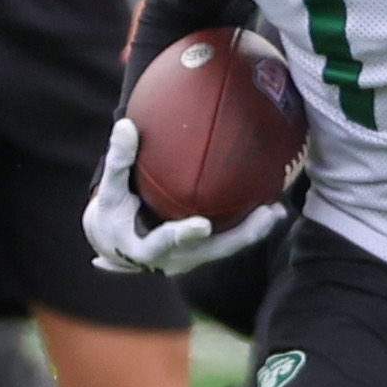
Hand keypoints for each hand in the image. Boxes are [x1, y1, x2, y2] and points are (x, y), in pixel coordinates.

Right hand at [82, 117, 287, 274]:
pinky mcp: (203, 255)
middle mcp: (174, 261)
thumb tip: (126, 125)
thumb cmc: (112, 213)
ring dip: (253, 232)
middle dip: (242, 235)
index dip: (184, 235)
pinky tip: (269, 207)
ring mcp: (192, 260)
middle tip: (267, 214)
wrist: (116, 244)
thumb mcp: (109, 190)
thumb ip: (119, 161)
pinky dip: (248, 228)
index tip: (203, 225)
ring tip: (277, 210)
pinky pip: (229, 242)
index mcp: (146, 249)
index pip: (166, 243)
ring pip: (227, 249)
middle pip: (213, 251)